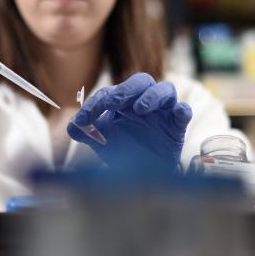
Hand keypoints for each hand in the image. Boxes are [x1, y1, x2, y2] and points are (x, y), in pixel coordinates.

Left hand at [67, 73, 191, 171]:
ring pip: (165, 89)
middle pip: (141, 81)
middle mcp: (144, 101)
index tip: (83, 120)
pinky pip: (184, 111)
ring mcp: (163, 112)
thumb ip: (85, 132)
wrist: (143, 174)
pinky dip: (182, 110)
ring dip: (152, 96)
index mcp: (124, 101)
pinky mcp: (177, 126)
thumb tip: (70, 127)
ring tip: (139, 109)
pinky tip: (178, 113)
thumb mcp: (101, 140)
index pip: (110, 94)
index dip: (95, 104)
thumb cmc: (123, 150)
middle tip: (113, 103)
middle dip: (126, 90)